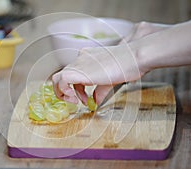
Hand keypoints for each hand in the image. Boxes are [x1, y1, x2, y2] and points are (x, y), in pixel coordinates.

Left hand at [52, 22, 168, 105]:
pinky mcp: (77, 70)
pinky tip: (74, 98)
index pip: (75, 73)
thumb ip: (100, 90)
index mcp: (88, 58)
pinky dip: (64, 91)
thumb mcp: (110, 81)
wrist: (132, 58)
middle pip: (64, 76)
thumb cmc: (127, 66)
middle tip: (77, 101)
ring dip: (64, 93)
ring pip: (58, 78)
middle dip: (69, 91)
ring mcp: (78, 63)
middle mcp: (81, 58)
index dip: (77, 88)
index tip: (84, 98)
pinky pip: (60, 80)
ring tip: (76, 101)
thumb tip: (96, 102)